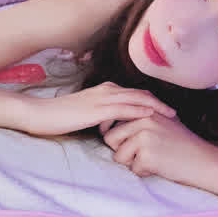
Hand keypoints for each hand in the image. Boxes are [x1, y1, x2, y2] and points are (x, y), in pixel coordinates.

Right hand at [28, 82, 175, 135]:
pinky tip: (152, 117)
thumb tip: (113, 126)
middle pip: (142, 94)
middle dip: (161, 103)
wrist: (41, 114)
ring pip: (138, 100)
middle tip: (176, 114)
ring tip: (172, 116)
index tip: (166, 112)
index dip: (153, 101)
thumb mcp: (86, 113)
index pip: (136, 94)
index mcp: (106, 90)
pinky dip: (141, 112)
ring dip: (157, 107)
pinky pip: (125, 109)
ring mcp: (103, 98)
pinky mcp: (98, 110)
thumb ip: (102, 115)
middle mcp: (108, 90)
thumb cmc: (61, 116)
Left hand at [103, 112, 217, 184]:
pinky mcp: (146, 154)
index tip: (117, 142)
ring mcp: (144, 136)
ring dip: (132, 163)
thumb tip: (113, 124)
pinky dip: (144, 172)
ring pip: (118, 156)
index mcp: (145, 109)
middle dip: (121, 150)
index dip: (112, 133)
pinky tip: (160, 166)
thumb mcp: (162, 121)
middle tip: (140, 154)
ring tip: (153, 159)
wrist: (202, 159)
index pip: (113, 119)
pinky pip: (132, 169)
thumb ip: (140, 118)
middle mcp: (143, 119)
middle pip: (110, 138)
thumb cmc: (181, 143)